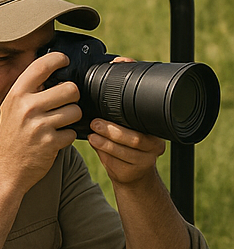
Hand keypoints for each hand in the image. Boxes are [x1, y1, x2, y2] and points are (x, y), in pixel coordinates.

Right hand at [0, 51, 82, 191]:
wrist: (5, 169)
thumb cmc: (11, 136)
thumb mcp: (11, 108)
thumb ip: (29, 91)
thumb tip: (53, 72)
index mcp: (16, 94)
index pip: (41, 66)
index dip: (58, 59)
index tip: (64, 61)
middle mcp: (27, 107)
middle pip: (69, 89)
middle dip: (72, 97)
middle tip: (64, 103)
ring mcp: (38, 125)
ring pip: (75, 111)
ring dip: (72, 118)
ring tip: (59, 123)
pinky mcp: (50, 143)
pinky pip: (73, 132)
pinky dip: (68, 136)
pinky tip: (55, 139)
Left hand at [88, 57, 165, 184]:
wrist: (130, 174)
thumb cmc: (122, 143)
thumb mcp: (122, 124)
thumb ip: (115, 109)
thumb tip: (109, 74)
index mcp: (154, 129)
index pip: (147, 115)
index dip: (133, 104)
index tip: (115, 99)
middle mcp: (155, 144)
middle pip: (136, 138)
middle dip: (113, 130)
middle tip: (95, 123)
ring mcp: (147, 159)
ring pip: (127, 151)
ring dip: (106, 141)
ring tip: (92, 134)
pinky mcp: (136, 171)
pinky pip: (120, 162)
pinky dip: (105, 152)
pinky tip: (95, 144)